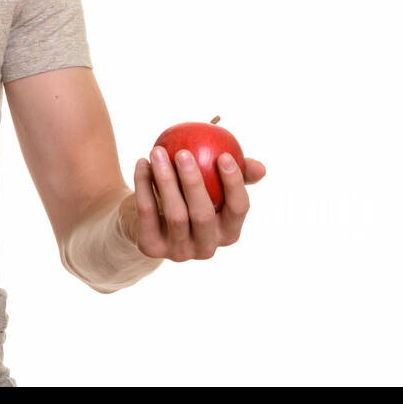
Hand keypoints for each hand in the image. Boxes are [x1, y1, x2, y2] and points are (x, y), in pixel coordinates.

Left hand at [122, 146, 265, 261]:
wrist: (148, 217)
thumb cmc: (189, 194)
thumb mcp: (213, 182)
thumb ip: (236, 172)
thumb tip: (260, 168)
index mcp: (228, 232)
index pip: (238, 209)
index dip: (234, 184)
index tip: (223, 155)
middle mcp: (207, 248)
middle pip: (203, 215)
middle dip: (194, 182)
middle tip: (184, 152)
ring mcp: (179, 252)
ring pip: (175, 214)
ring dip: (165, 179)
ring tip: (158, 151)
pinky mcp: (151, 248)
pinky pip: (148, 213)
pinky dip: (144, 185)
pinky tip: (143, 162)